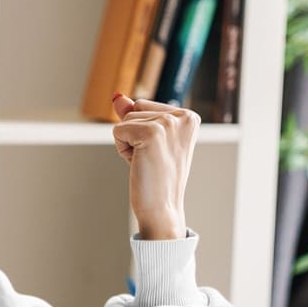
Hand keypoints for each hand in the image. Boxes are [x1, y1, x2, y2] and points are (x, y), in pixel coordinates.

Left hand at [111, 94, 198, 239]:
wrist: (162, 209)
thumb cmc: (156, 180)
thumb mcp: (148, 143)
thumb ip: (135, 117)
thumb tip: (117, 98)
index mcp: (189, 116)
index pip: (144, 106)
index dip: (141, 133)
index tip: (157, 154)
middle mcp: (183, 116)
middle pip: (135, 109)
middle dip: (133, 136)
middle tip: (151, 160)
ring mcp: (169, 123)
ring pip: (126, 119)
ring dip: (128, 144)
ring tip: (146, 163)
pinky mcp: (152, 132)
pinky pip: (118, 130)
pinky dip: (122, 150)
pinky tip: (139, 164)